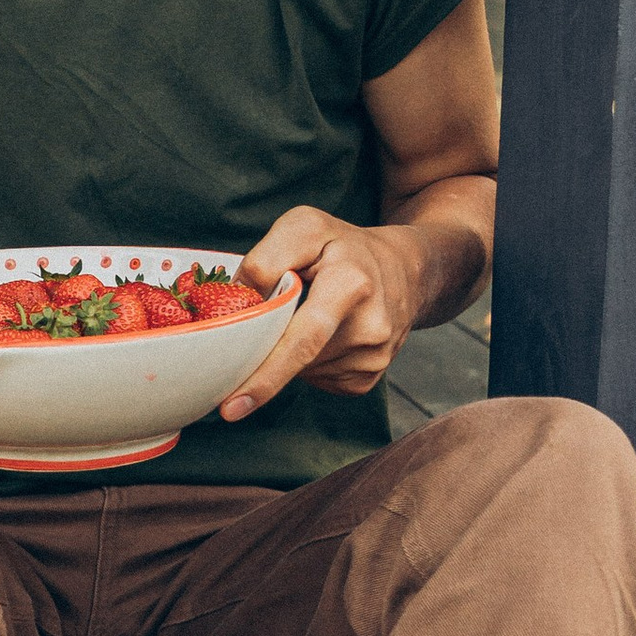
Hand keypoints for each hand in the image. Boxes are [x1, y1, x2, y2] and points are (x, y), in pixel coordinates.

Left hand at [219, 209, 430, 422]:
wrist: (403, 269)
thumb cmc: (344, 246)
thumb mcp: (305, 228)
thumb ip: (266, 259)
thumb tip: (238, 306)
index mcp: (351, 284)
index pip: (304, 338)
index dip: (267, 376)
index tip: (231, 407)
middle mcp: (371, 326)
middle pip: (295, 360)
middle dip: (263, 358)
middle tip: (243, 349)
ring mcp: (374, 357)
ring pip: (303, 372)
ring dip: (288, 354)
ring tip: (306, 317)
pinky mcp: (370, 377)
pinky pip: (318, 380)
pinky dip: (307, 364)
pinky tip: (322, 337)